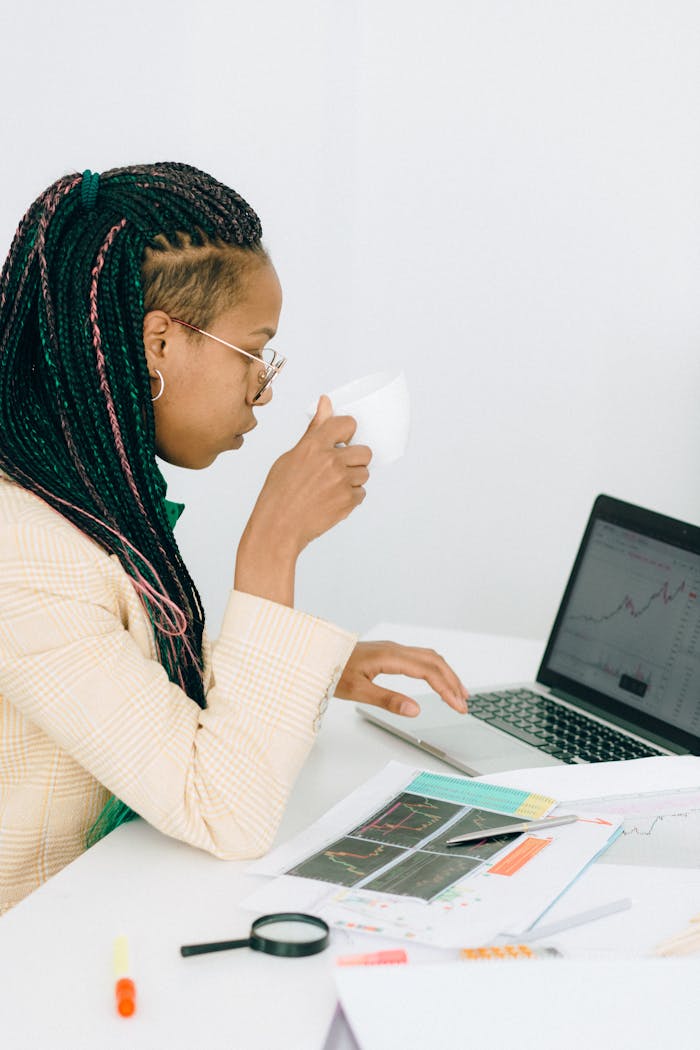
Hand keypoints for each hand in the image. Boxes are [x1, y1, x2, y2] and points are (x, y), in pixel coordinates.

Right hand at [243, 395, 371, 555]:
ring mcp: (341, 481)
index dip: (348, 433)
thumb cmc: (279, 493)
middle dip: (355, 460)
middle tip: (338, 470)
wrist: (278, 527)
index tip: (343, 440)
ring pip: (364, 473)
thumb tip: (326, 402)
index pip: (347, 424)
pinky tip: (331, 501)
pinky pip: (361, 493)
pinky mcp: (348, 500)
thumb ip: (314, 431)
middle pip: (365, 451)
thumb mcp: (291, 456)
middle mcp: (330, 460)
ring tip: (331, 488)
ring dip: (353, 480)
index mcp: (313, 445)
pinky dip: (351, 498)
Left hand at [335, 641, 468, 716]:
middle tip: (465, 704)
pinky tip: (436, 679)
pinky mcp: (388, 652)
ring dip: (446, 673)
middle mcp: (394, 649)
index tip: (459, 706)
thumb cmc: (331, 670)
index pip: (429, 671)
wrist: (314, 653)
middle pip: (435, 661)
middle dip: (453, 682)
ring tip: (458, 693)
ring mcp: (392, 649)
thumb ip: (388, 700)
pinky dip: (435, 668)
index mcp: (390, 657)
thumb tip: (416, 710)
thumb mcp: (357, 691)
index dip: (447, 689)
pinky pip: (419, 657)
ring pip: (429, 657)